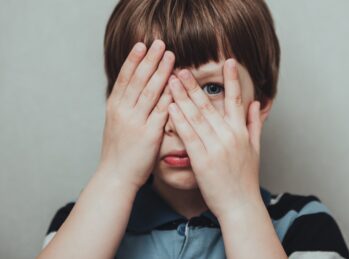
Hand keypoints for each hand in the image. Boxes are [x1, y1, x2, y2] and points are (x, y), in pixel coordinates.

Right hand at [97, 40, 174, 190]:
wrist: (115, 176)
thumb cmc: (118, 151)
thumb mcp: (115, 124)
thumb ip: (125, 106)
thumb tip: (134, 90)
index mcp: (114, 107)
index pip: (125, 78)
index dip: (134, 60)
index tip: (142, 45)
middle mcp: (123, 111)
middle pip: (138, 80)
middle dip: (149, 60)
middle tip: (160, 43)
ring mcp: (136, 122)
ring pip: (149, 91)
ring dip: (160, 72)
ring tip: (170, 56)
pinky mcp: (149, 134)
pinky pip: (161, 110)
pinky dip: (169, 95)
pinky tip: (176, 83)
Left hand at [167, 59, 261, 217]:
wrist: (240, 205)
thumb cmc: (245, 179)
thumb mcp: (255, 150)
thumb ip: (254, 124)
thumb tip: (257, 103)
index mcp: (240, 132)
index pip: (236, 100)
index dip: (232, 80)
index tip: (228, 61)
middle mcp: (229, 136)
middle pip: (209, 105)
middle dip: (194, 85)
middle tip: (182, 68)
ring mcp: (216, 147)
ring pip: (196, 117)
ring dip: (183, 97)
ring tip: (172, 80)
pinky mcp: (202, 160)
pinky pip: (189, 135)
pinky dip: (180, 120)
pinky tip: (171, 106)